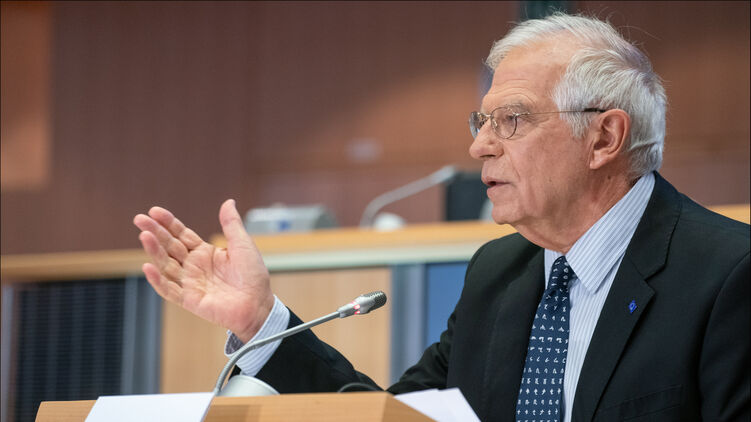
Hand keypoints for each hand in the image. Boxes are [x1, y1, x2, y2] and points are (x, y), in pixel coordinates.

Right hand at [133, 199, 272, 342]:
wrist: (258, 304)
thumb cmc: (253, 276)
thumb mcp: (242, 244)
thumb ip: (231, 224)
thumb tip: (228, 202)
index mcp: (204, 252)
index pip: (181, 235)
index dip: (168, 223)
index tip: (154, 211)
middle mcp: (193, 266)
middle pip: (169, 247)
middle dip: (155, 232)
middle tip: (139, 219)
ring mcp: (190, 283)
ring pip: (166, 265)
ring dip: (154, 251)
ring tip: (145, 236)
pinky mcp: (189, 300)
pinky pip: (169, 290)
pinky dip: (158, 280)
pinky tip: (148, 267)